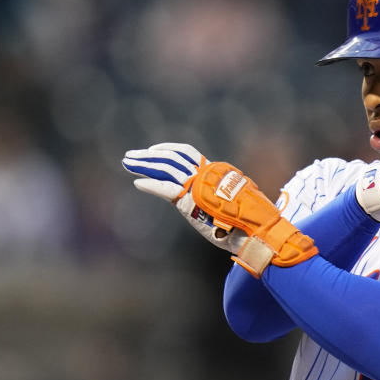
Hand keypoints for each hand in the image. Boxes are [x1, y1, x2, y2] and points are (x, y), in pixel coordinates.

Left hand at [121, 142, 246, 252]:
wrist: (252, 229)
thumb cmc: (245, 221)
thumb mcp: (229, 202)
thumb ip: (217, 195)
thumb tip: (216, 200)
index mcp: (214, 172)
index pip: (187, 154)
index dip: (168, 150)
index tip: (153, 151)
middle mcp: (205, 174)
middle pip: (172, 158)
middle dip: (149, 156)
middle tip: (131, 155)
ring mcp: (198, 186)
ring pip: (166, 168)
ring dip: (144, 165)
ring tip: (127, 163)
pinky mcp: (191, 200)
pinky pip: (166, 189)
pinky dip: (151, 184)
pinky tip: (138, 182)